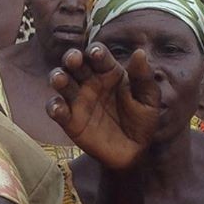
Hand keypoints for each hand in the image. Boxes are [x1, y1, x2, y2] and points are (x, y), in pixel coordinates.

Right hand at [47, 43, 162, 170]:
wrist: (134, 152)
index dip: (95, 51)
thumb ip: (143, 77)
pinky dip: (54, 107)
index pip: (98, 55)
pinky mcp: (69, 120)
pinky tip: (59, 109)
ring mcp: (78, 100)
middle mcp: (90, 81)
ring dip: (58, 77)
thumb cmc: (142, 120)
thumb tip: (139, 52)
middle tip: (73, 59)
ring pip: (62, 82)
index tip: (96, 54)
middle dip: (71, 58)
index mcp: (109, 72)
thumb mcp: (149, 99)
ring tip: (60, 79)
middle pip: (75, 63)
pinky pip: (56, 110)